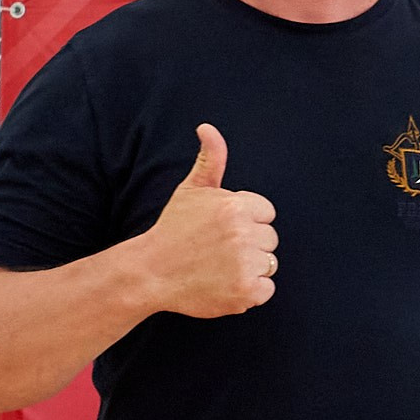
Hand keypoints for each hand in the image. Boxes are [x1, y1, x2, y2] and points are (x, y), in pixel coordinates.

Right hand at [138, 124, 277, 317]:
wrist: (149, 273)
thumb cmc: (173, 230)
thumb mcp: (191, 190)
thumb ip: (210, 159)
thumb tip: (208, 128)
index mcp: (236, 206)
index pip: (266, 213)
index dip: (246, 221)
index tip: (221, 229)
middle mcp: (243, 233)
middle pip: (270, 239)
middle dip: (249, 244)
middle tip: (218, 250)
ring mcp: (245, 264)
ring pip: (269, 264)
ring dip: (250, 268)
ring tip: (219, 266)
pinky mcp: (246, 291)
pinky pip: (266, 289)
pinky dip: (250, 291)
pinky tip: (223, 283)